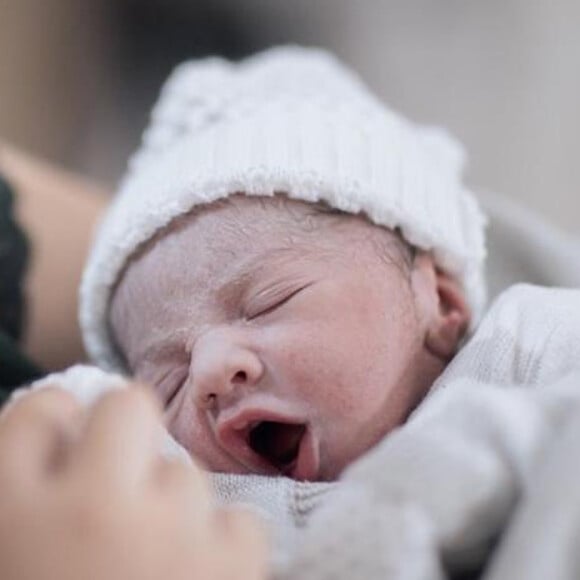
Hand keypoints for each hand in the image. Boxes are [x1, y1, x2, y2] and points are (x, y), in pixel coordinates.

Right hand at [0, 387, 266, 579]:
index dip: (56, 421)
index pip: (41, 412)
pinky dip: (221, 547)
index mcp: (12, 514)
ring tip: (154, 565)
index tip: (70, 440)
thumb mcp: (13, 551)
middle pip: (129, 405)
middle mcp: (92, 510)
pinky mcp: (232, 566)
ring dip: (171, 510)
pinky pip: (239, 520)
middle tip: (122, 478)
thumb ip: (28, 487)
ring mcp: (169, 533)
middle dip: (125, 430)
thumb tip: (66, 430)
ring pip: (186, 473)